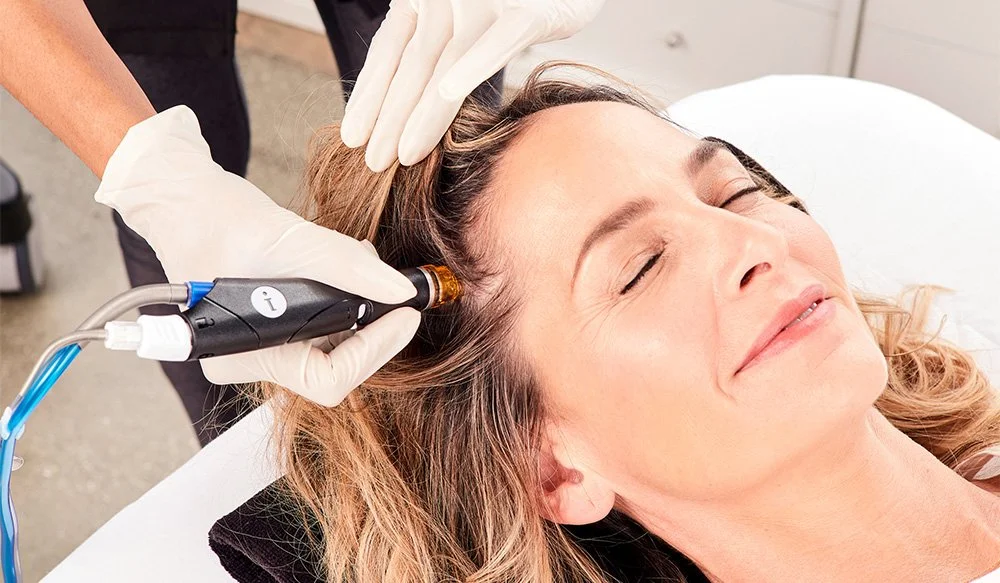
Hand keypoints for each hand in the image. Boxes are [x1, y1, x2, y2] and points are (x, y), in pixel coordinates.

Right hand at [95, 106, 420, 405]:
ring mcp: (259, 345)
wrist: (183, 198)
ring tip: (360, 258)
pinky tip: (346, 262)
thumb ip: (346, 266)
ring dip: (357, 305)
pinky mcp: (270, 324)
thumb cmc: (217, 217)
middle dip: (370, 321)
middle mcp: (249, 360)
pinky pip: (319, 324)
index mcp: (242, 353)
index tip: (406, 312)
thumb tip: (400, 291)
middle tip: (392, 283)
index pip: (327, 379)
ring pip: (331, 341)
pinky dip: (340, 295)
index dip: (375, 349)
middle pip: (334, 363)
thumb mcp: (288, 237)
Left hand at [340, 0, 604, 171]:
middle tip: (373, 161)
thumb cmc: (518, 3)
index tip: (354, 137)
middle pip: (412, 63)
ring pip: (447, 61)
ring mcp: (485, 0)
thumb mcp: (466, 22)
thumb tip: (405, 110)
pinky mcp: (526, 11)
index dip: (370, 94)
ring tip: (403, 154)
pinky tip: (449, 96)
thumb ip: (436, 53)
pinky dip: (473, 67)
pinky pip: (498, 42)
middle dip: (390, 115)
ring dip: (423, 110)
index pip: (389, 50)